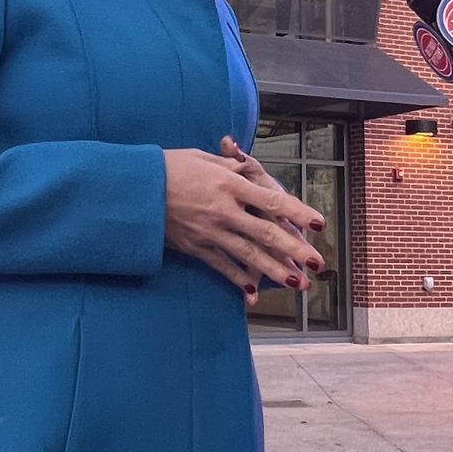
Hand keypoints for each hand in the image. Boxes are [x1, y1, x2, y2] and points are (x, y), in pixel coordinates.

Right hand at [163, 148, 325, 300]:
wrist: (134, 190)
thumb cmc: (168, 167)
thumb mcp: (202, 158)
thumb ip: (231, 165)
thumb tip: (250, 167)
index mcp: (228, 184)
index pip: (271, 200)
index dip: (297, 212)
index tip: (318, 222)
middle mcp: (223, 210)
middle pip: (266, 233)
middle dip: (295, 249)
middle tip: (318, 262)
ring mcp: (210, 232)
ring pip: (248, 255)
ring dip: (275, 270)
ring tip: (297, 283)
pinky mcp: (195, 247)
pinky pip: (222, 266)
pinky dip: (238, 280)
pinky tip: (254, 293)